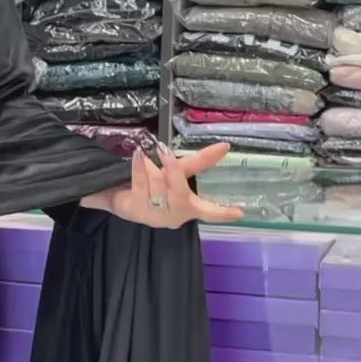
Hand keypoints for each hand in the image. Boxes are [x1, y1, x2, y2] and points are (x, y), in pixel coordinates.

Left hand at [83, 142, 242, 228]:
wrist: (121, 196)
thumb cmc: (156, 185)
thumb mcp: (179, 172)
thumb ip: (200, 161)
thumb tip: (225, 145)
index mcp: (188, 207)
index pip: (209, 212)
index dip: (223, 213)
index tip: (239, 213)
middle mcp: (174, 215)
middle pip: (179, 193)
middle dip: (173, 172)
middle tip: (166, 153)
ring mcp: (154, 215)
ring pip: (158, 187)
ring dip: (152, 166)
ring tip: (146, 153)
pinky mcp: (135, 210)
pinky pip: (140, 185)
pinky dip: (139, 168)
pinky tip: (138, 155)